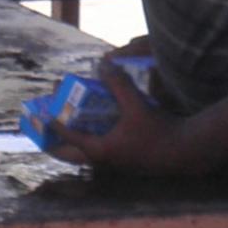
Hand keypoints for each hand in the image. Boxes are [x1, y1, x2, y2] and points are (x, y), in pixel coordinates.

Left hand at [50, 63, 188, 176]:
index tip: (42, 112)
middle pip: (69, 155)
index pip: (68, 137)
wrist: (185, 152)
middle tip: (45, 127)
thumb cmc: (159, 130)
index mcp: (99, 151)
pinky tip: (94, 126)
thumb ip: (118, 84)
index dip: (53, 123)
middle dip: (54, 142)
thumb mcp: (136, 105)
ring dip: (72, 141)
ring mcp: (114, 163)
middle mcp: (103, 160)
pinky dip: (89, 140)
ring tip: (64, 125)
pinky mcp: (125, 160)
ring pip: (83, 155)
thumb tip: (103, 63)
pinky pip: (98, 152)